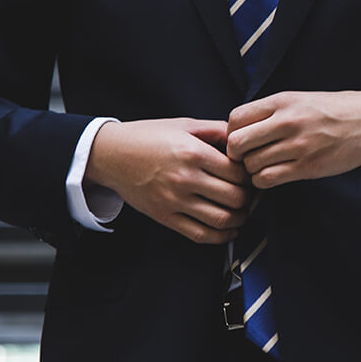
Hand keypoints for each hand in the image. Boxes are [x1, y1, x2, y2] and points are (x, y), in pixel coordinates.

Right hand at [85, 118, 253, 243]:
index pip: (237, 172)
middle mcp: (185, 178)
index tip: (249, 175)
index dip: (249, 175)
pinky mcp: (165, 216)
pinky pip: (200, 234)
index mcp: (193, 153)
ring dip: (239, 219)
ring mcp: (175, 201)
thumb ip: (216, 130)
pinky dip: (221, 237)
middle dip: (247, 198)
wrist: (111, 154)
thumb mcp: (184, 124)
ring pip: (222, 220)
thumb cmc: (147, 137)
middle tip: (248, 194)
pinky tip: (228, 230)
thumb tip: (242, 138)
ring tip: (241, 212)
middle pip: (235, 198)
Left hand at [227, 90, 360, 188]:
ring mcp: (298, 145)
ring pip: (251, 165)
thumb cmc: (335, 110)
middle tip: (247, 157)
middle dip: (237, 155)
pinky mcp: (308, 167)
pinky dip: (264, 181)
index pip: (235, 118)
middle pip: (236, 144)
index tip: (242, 140)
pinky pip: (268, 179)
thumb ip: (271, 112)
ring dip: (252, 170)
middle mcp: (287, 121)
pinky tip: (274, 175)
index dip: (231, 133)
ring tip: (264, 166)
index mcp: (282, 101)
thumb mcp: (300, 99)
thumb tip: (239, 129)